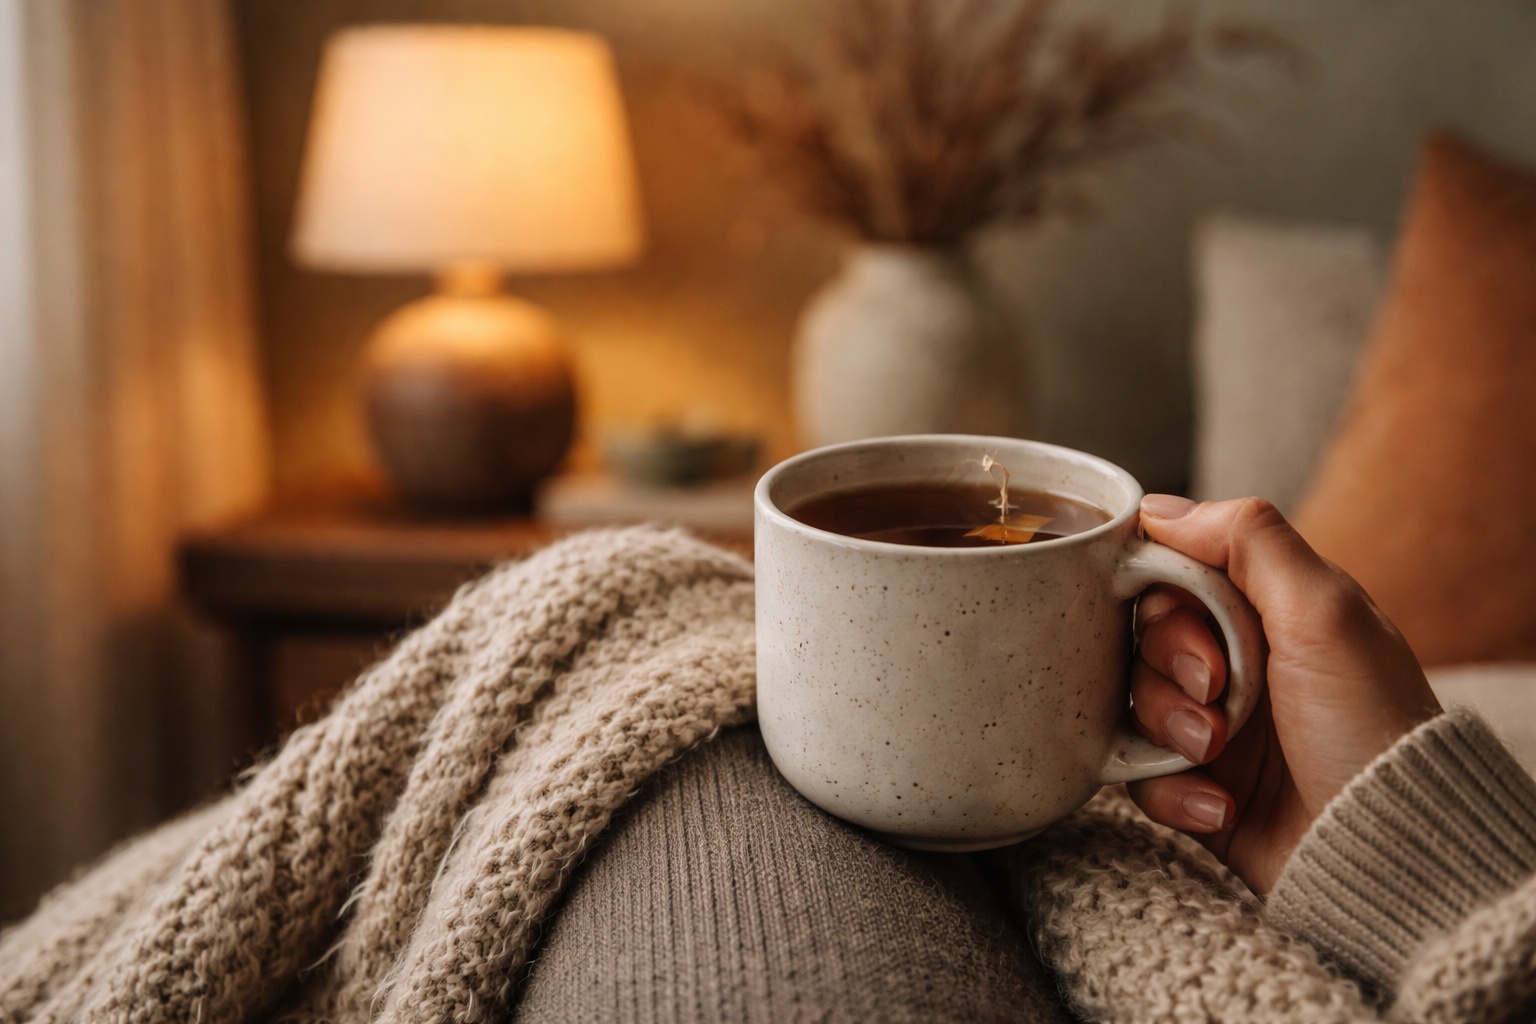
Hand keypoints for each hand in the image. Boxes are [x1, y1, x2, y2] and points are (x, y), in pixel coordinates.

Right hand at [1127, 495, 1440, 894]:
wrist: (1384, 851)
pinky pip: (1139, 772)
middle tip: (1214, 689)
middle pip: (1147, 633)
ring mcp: (1217, 724)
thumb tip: (1160, 508)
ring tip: (1216, 753)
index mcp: (1273, 609)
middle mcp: (1243, 660)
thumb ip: (1249, 540)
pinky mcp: (1197, 785)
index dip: (1162, 587)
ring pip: (1135, 700)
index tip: (1179, 613)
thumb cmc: (1370, 727)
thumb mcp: (1325, 612)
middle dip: (1169, 662)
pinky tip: (1219, 803)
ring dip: (1168, 726)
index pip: (1178, 567)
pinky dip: (1170, 788)